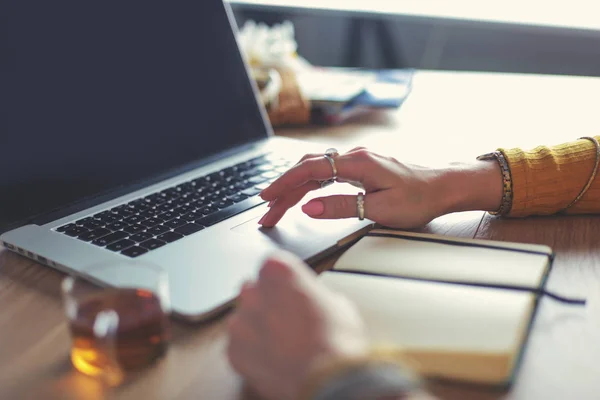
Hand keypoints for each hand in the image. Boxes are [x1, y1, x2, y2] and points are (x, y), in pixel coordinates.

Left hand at [226, 251, 367, 399]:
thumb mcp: (336, 303)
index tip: (292, 289)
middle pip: (254, 288)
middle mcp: (253, 291)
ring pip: (244, 317)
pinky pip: (238, 344)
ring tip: (282, 342)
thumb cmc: (336, 340)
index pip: (272, 264)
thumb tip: (314, 299)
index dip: (284, 279)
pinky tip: (273, 358)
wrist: (327, 381)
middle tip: (288, 318)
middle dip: (267, 300)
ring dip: (257, 325)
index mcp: (279, 270)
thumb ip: (313, 294)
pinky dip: (251, 351)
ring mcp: (240, 322)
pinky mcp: (233, 351)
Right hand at [258, 147, 502, 228]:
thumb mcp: (381, 209)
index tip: (266, 198)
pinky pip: (328, 174)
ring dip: (294, 189)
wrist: (445, 187)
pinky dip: (310, 185)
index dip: (284, 183)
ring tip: (277, 208)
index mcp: (357, 164)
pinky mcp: (361, 169)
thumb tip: (308, 207)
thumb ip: (341, 206)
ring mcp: (357, 162)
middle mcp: (354, 157)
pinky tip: (301, 196)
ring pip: (316, 171)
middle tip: (267, 213)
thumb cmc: (420, 199)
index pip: (309, 169)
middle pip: (308, 170)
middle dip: (283, 190)